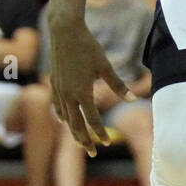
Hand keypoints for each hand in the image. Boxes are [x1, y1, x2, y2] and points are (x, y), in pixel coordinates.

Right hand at [49, 16, 133, 154]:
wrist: (65, 31)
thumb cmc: (88, 47)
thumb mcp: (105, 66)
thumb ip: (118, 85)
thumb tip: (132, 99)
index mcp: (83, 92)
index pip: (92, 120)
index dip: (100, 133)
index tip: (107, 143)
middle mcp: (68, 95)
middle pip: (76, 125)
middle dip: (85, 140)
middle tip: (93, 153)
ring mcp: (58, 89)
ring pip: (65, 117)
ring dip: (73, 130)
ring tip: (80, 140)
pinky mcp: (54, 83)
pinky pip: (56, 105)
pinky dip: (61, 115)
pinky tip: (64, 120)